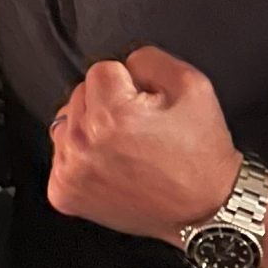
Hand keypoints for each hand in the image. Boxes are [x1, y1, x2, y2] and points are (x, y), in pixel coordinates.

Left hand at [46, 47, 240, 243]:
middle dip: (107, 104)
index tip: (146, 107)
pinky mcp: (64, 193)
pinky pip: (61, 157)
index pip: (101, 69)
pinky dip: (82, 159)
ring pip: (67, 124)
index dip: (130, 84)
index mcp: (111, 114)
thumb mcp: (193, 85)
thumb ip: (149, 59)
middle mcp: (83, 143)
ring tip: (125, 150)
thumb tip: (123, 62)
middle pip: (80, 95)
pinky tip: (111, 168)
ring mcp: (70, 171)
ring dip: (91, 130)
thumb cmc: (201, 155)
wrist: (205, 208)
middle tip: (140, 130)